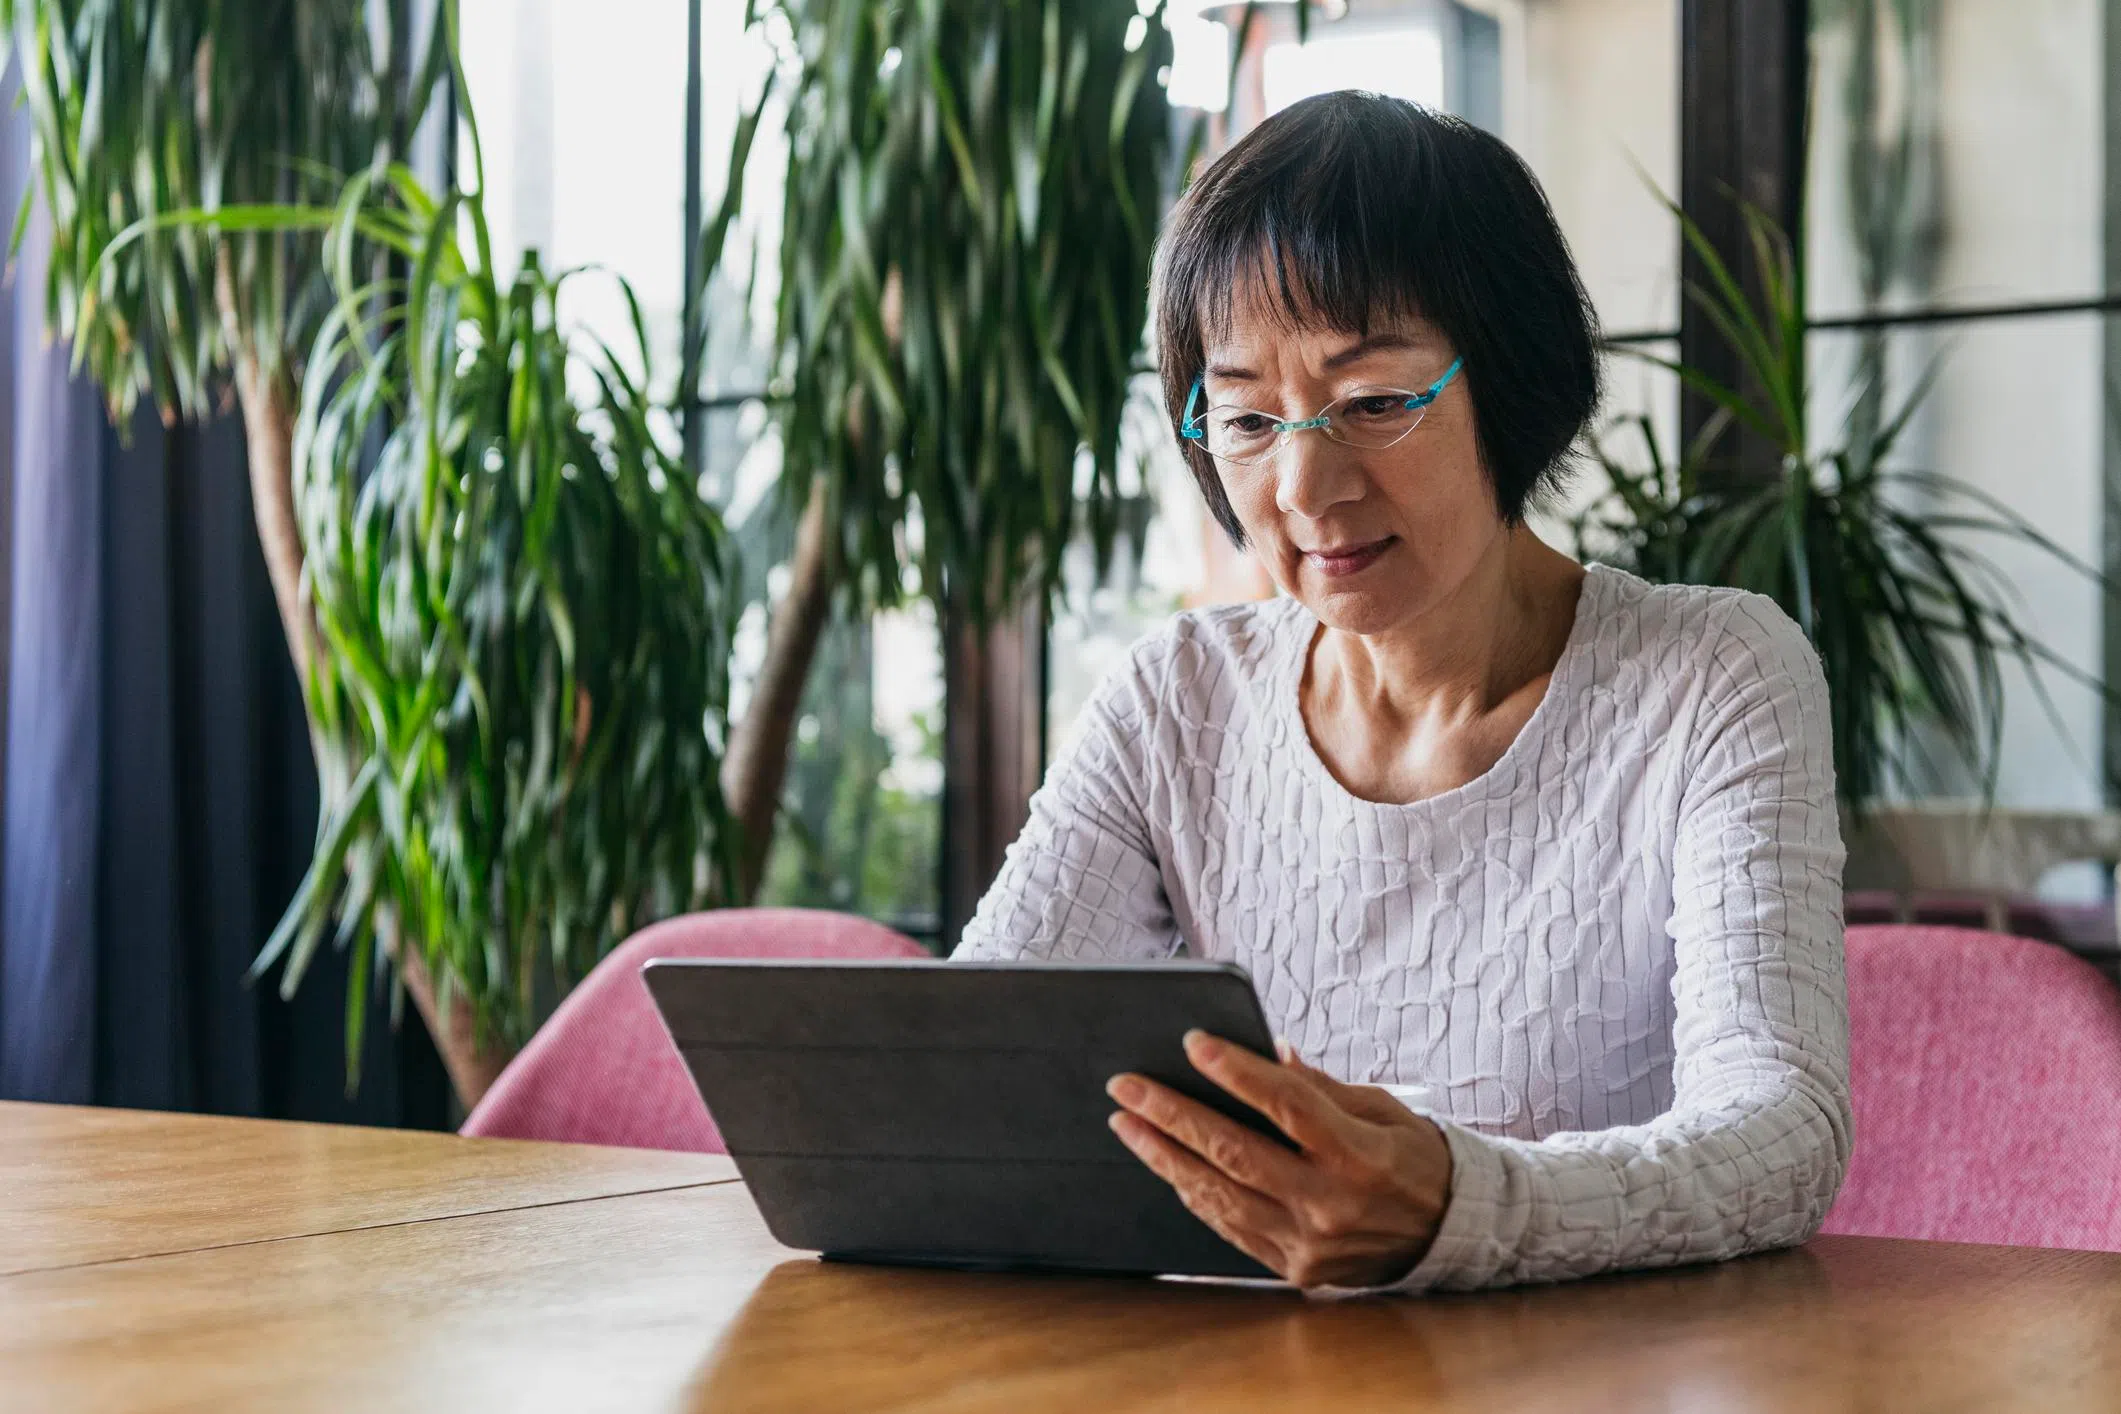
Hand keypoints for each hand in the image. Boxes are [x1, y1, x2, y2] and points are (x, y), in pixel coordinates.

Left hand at [1106, 1031, 1451, 1288]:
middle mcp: (1332, 1204)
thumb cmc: (1412, 1159)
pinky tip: (1165, 1165)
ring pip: (1220, 1196)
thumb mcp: (1381, 1108)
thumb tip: (1267, 1053)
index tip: (1193, 1042)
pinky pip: (1230, 1228)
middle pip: (1236, 1152)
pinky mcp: (1295, 1269)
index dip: (1237, 1071)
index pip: (1288, 1106)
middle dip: (1172, 1115)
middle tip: (1127, 1086)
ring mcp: (1310, 1243)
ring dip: (1165, 1157)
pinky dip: (1194, 1193)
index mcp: (1360, 1154)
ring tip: (1127, 1123)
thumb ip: (1318, 1086)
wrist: (1448, 1236)